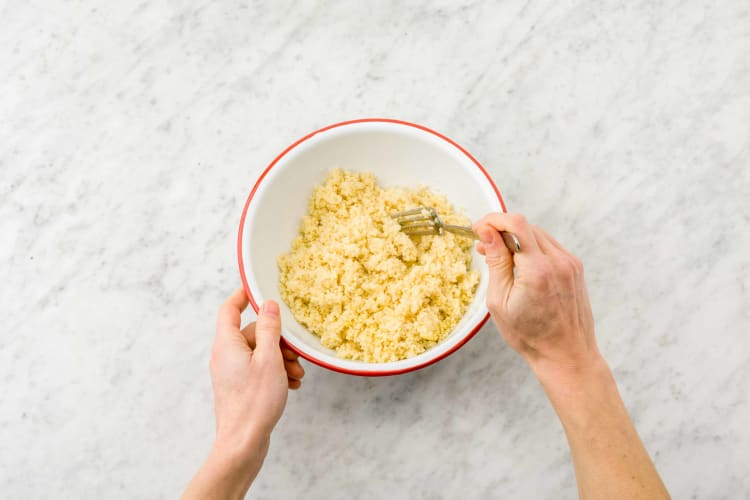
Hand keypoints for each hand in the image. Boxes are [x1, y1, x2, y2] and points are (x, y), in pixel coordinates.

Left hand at [184, 289, 304, 499]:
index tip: (257, 287)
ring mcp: (231, 372)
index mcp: (226, 343)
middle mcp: (225, 355)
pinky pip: (259, 369)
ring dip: (281, 359)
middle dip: (278, 340)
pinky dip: (276, 372)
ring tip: (296, 374)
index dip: (243, 295)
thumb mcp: (269, 359)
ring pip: (259, 353)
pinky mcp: (239, 387)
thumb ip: (269, 329)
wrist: (243, 442)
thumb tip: (268, 305)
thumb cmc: (255, 402)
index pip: (230, 309)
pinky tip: (291, 384)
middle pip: (252, 333)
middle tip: (295, 354)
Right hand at [472, 213, 598, 374]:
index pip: (516, 224)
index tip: (479, 229)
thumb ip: (495, 263)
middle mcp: (558, 262)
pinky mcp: (574, 267)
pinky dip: (531, 248)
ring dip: (516, 239)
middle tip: (483, 246)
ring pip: (537, 234)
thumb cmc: (530, 336)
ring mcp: (570, 263)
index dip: (493, 220)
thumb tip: (488, 233)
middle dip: (501, 230)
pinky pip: (549, 246)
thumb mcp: (500, 302)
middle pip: (526, 226)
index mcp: (538, 270)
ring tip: (498, 258)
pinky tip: (519, 264)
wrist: (567, 355)